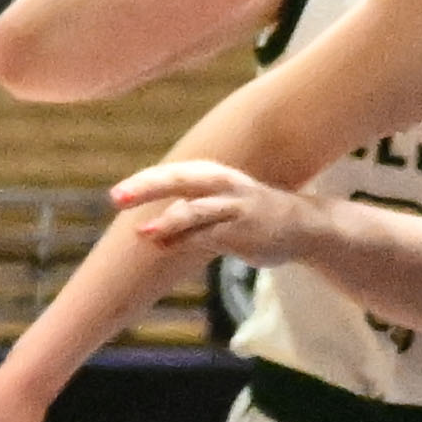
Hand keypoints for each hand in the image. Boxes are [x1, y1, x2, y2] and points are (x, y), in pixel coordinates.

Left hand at [103, 159, 337, 276]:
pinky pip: (209, 235)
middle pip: (181, 180)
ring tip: (141, 231)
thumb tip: (149, 233)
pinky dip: (185, 241)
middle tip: (117, 197)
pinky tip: (163, 246)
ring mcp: (236, 208)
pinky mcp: (245, 231)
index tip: (118, 194)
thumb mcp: (219, 210)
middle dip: (148, 187)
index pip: (175, 174)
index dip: (145, 182)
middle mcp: (225, 186)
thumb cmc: (255, 217)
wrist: (304, 227)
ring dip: (167, 220)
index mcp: (217, 175)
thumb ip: (187, 219)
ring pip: (196, 209)